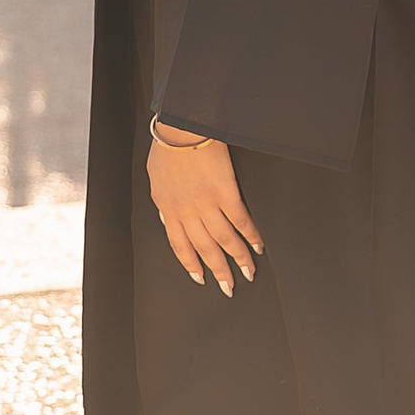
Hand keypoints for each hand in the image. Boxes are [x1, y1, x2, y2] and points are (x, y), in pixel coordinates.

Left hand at [147, 124, 262, 295]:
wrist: (182, 128)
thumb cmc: (168, 148)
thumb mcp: (156, 179)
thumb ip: (163, 201)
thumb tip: (166, 215)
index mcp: (168, 209)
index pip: (180, 245)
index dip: (191, 264)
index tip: (200, 277)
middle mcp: (187, 212)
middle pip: (205, 249)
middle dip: (218, 271)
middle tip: (229, 286)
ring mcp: (208, 204)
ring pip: (225, 241)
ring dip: (239, 259)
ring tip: (248, 272)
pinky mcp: (226, 193)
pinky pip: (241, 221)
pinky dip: (251, 236)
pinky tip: (258, 245)